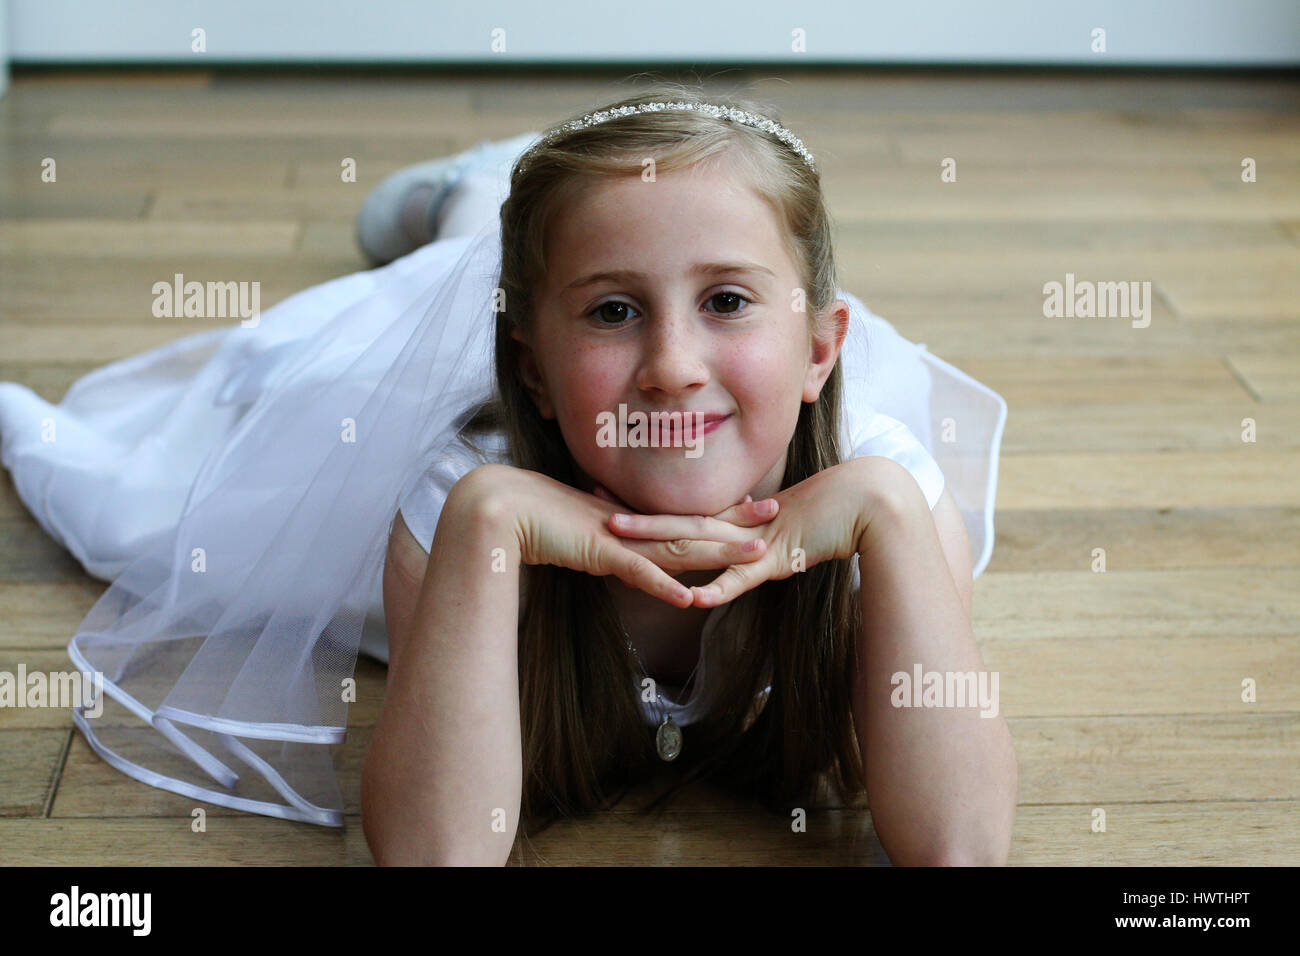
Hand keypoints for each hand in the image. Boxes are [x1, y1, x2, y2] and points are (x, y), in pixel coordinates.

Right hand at [462, 464, 770, 607]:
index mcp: (630, 519)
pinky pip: (638, 572)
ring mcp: (618, 537)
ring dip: (718, 551)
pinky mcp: (598, 552)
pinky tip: (692, 596)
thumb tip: (620, 559)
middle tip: (776, 514)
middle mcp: (631, 524)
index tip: (753, 507)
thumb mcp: (580, 537)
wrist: (500, 509)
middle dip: (736, 522)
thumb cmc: (534, 521)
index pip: (684, 516)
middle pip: (693, 524)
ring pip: (678, 544)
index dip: (721, 513)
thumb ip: (605, 549)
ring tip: (756, 556)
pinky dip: (664, 584)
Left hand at [604, 458, 890, 607]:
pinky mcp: (780, 559)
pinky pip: (744, 578)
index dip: (649, 512)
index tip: (611, 502)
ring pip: (696, 543)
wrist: (872, 500)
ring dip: (656, 543)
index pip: (685, 515)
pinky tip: (691, 597)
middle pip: (677, 523)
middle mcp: (740, 528)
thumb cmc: (836, 511)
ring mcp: (756, 543)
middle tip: (592, 510)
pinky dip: (719, 589)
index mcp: (741, 520)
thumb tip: (752, 551)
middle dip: (635, 520)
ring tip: (617, 541)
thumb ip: (767, 542)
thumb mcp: (791, 529)